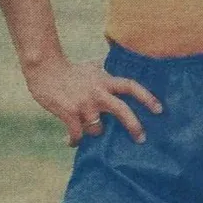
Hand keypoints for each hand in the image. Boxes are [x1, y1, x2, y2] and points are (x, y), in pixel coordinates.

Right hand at [24, 56, 161, 145]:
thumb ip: (104, 70)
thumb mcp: (90, 66)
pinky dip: (74, 141)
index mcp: (105, 81)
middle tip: (141, 138)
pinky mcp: (69, 113)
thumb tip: (114, 60)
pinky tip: (70, 142)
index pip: (131, 87)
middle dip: (134, 126)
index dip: (147, 98)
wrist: (44, 68)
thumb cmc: (68, 70)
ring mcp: (83, 104)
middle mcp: (98, 92)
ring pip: (97, 129)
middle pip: (122, 111)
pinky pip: (77, 135)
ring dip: (93, 134)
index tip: (159, 110)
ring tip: (86, 134)